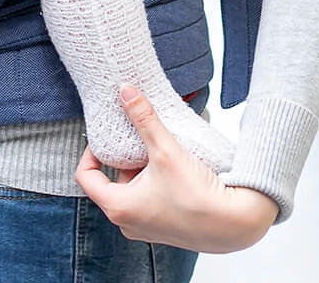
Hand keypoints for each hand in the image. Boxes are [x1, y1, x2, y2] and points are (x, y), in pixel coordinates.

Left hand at [75, 87, 278, 252]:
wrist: (233, 224)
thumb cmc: (196, 196)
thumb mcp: (164, 150)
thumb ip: (143, 118)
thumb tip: (126, 92)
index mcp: (118, 207)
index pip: (86, 177)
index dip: (90, 152)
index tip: (104, 137)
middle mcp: (127, 222)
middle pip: (112, 180)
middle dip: (124, 157)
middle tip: (137, 138)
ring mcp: (146, 227)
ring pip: (132, 189)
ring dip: (141, 167)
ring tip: (158, 149)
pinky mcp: (163, 226)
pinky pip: (148, 198)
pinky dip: (154, 180)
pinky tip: (171, 166)